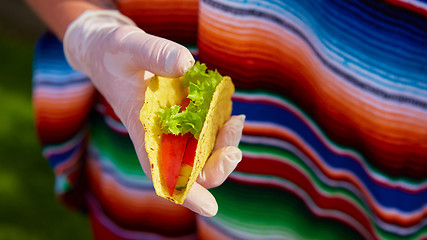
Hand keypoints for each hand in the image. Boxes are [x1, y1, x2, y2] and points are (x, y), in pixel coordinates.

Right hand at [63, 10, 243, 216]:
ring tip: (237, 121)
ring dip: (224, 146)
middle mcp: (159, 136)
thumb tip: (187, 64)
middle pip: (191, 168)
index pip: (161, 173)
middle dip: (217, 164)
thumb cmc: (112, 52)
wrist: (107, 51)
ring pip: (203, 151)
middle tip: (234, 144)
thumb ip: (155, 54)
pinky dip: (221, 127)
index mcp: (142, 131)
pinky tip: (231, 111)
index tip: (210, 207)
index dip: (185, 193)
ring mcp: (171, 126)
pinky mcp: (180, 113)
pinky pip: (205, 129)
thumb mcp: (129, 45)